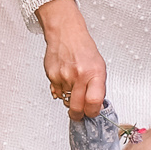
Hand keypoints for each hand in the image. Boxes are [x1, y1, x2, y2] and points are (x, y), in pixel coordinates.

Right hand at [36, 0, 108, 117]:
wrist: (66, 34)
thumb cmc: (83, 49)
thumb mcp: (99, 66)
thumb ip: (98, 87)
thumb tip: (96, 105)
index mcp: (95, 73)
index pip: (94, 102)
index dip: (93, 112)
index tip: (92, 113)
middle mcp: (79, 75)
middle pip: (77, 107)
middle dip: (78, 115)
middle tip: (80, 115)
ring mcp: (64, 76)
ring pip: (66, 100)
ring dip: (70, 98)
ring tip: (73, 85)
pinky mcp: (52, 76)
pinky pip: (57, 92)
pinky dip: (61, 90)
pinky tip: (65, 79)